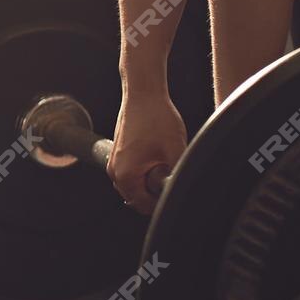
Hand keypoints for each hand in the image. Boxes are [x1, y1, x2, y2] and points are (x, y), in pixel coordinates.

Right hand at [109, 89, 185, 215]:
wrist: (143, 93)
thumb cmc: (156, 117)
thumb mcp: (175, 151)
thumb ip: (178, 177)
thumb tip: (184, 191)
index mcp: (125, 176)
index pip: (145, 206)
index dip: (163, 200)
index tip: (174, 187)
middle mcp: (115, 170)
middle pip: (138, 197)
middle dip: (156, 191)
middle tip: (170, 172)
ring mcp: (115, 161)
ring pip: (136, 185)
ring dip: (151, 180)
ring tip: (164, 161)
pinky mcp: (119, 152)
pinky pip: (132, 172)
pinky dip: (145, 170)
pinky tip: (157, 154)